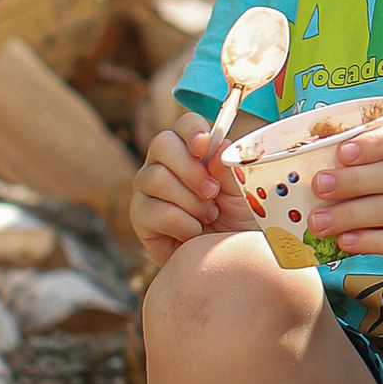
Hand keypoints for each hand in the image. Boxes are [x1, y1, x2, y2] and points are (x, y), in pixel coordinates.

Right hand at [131, 111, 253, 264]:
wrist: (226, 259)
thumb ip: (228, 167)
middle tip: (212, 192)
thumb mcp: (242, 190)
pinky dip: (183, 224)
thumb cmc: (236, 219)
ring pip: (156, 178)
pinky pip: (155, 211)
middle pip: (162, 144)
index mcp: (192, 149)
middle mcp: (164, 163)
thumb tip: (216, 146)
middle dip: (191, 170)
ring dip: (190, 201)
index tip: (205, 145)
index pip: (185, 125)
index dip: (193, 130)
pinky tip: (195, 232)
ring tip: (209, 215)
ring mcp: (148, 189)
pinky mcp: (140, 216)